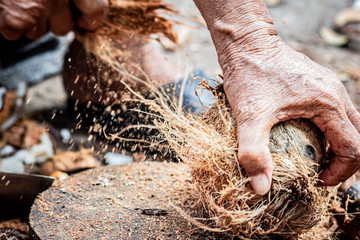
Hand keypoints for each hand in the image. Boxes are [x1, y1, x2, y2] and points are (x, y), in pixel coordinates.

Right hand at [0, 0, 107, 39]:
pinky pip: (17, 33)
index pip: (96, 11)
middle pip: (65, 26)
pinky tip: (5, 6)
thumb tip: (85, 8)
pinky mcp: (14, 20)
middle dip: (53, 19)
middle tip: (40, 2)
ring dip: (31, 20)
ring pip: (40, 32)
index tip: (85, 20)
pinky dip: (10, 23)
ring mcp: (36, 8)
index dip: (91, 18)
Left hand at [222, 36, 359, 193]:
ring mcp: (328, 86)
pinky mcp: (316, 83)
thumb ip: (254, 152)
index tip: (314, 180)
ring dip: (335, 145)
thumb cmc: (249, 74)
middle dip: (342, 161)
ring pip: (347, 124)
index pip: (354, 148)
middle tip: (317, 174)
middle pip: (358, 136)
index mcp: (328, 104)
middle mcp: (335, 94)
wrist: (246, 42)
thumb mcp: (249, 115)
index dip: (339, 172)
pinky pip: (334, 111)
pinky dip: (327, 130)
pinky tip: (302, 135)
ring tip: (311, 158)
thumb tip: (261, 188)